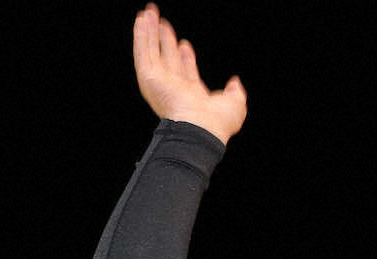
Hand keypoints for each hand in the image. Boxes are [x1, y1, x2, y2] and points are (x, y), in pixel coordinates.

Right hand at [133, 4, 246, 144]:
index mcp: (193, 96)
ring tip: (149, 13)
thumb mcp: (235, 105)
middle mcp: (175, 89)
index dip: (186, 58)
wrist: (199, 127)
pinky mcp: (148, 78)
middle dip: (165, 42)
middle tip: (164, 24)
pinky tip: (141, 20)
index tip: (185, 44)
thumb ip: (236, 92)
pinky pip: (142, 53)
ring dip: (149, 32)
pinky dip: (141, 36)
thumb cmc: (217, 122)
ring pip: (152, 52)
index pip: (187, 72)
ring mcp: (160, 83)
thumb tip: (235, 83)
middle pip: (167, 59)